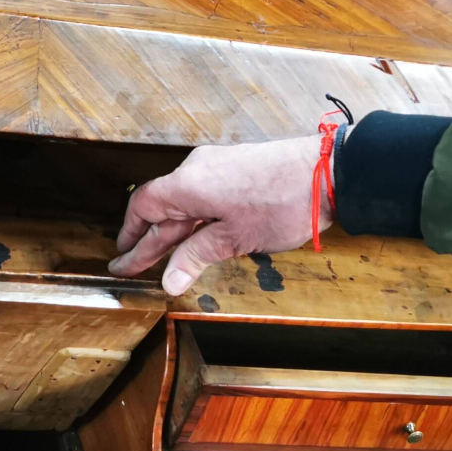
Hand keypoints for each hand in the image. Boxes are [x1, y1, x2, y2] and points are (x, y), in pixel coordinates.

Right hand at [109, 137, 333, 294]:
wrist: (329, 172)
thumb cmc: (282, 203)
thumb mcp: (234, 238)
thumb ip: (196, 256)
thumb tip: (168, 281)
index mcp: (188, 184)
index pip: (143, 206)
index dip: (130, 234)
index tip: (122, 258)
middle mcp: (197, 171)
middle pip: (162, 208)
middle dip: (147, 241)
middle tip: (131, 268)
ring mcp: (218, 168)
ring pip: (184, 205)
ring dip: (172, 234)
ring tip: (159, 261)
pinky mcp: (237, 170)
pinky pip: (203, 197)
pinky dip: (193, 221)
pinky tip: (193, 240)